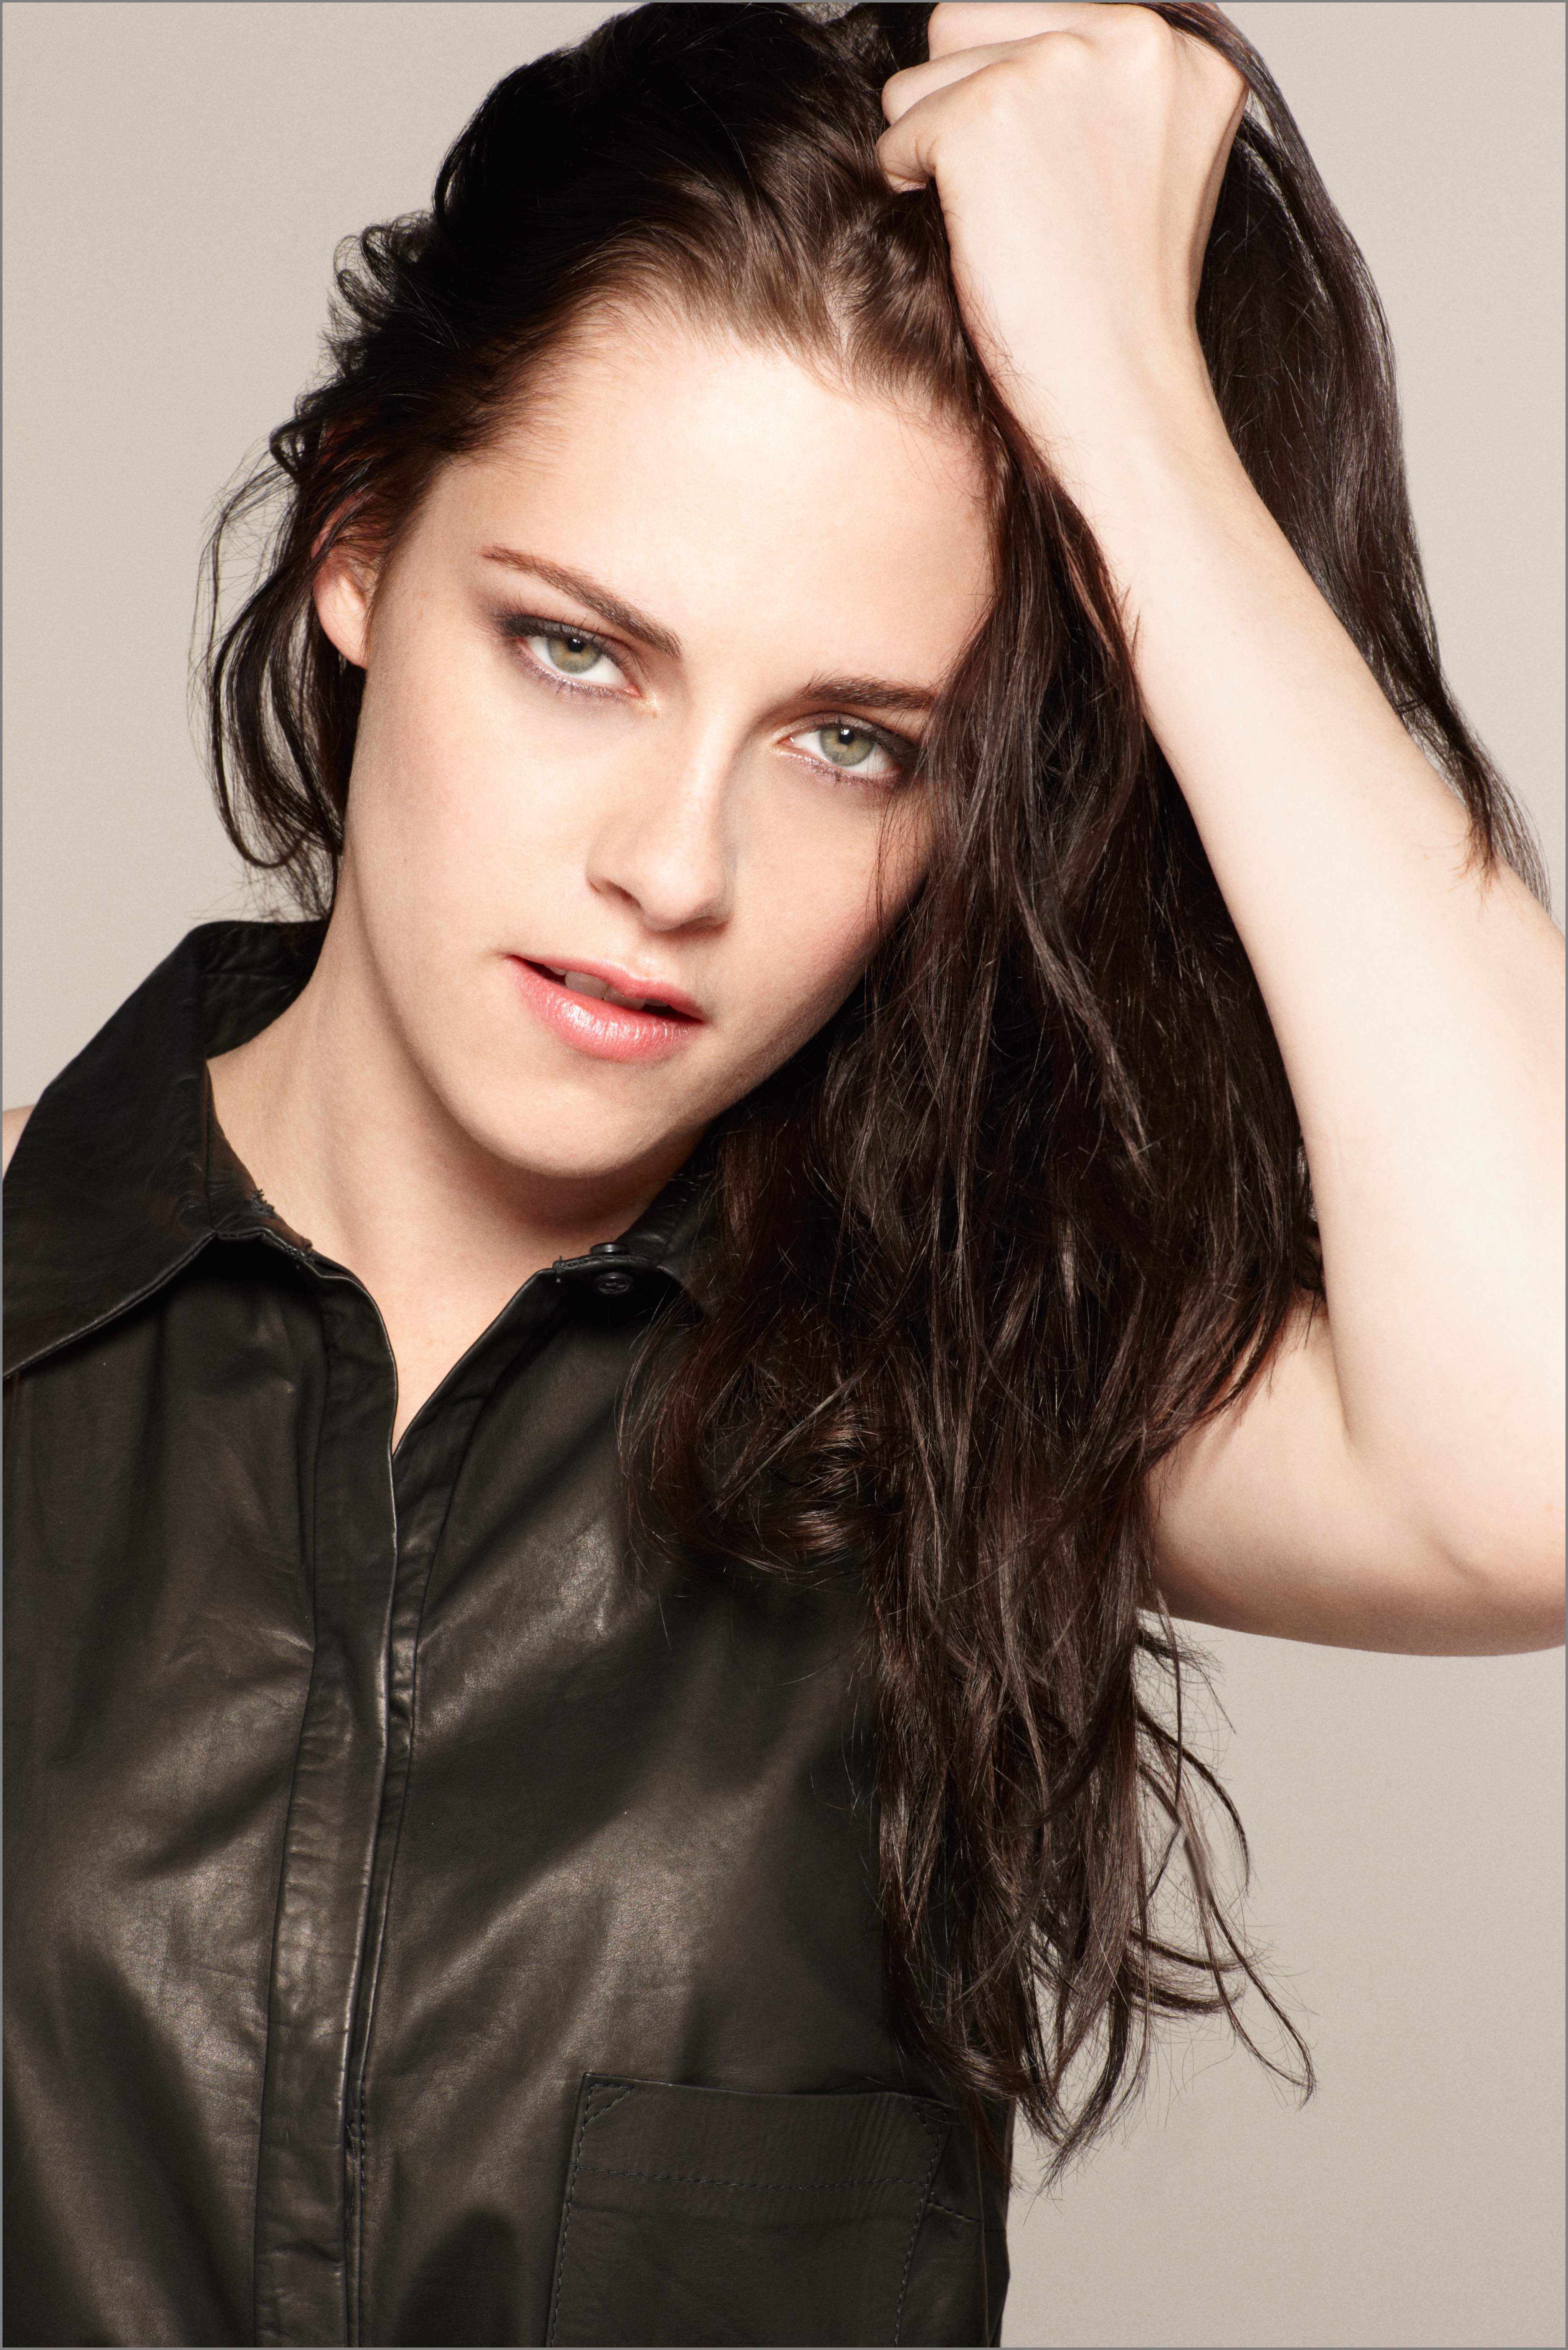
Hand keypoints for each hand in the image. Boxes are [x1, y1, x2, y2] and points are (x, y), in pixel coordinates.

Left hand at [879, 3, 1247, 482]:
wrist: (1122, 398)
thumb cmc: (1119, 309)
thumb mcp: (1142, 168)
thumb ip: (1094, 94)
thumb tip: (1005, 55)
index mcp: (1180, 48)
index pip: (1030, 16)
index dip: (1003, 96)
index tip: (1038, 175)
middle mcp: (1130, 35)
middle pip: (966, 23)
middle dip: (960, 108)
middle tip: (1014, 203)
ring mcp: (1057, 67)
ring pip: (921, 76)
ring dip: (934, 152)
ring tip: (1004, 225)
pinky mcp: (987, 117)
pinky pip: (897, 134)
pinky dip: (912, 192)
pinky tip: (977, 243)